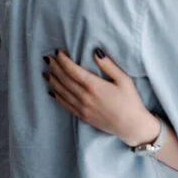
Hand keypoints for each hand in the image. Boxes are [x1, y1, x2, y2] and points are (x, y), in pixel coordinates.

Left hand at [45, 49, 160, 146]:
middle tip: (48, 58)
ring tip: (46, 72)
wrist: (131, 126)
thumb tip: (96, 52)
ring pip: (62, 92)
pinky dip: (57, 96)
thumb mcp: (123, 79)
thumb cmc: (130, 101)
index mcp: (94, 86)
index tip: (57, 52)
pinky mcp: (83, 116)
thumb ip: (108, 65)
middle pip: (65, 80)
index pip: (73, 70)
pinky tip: (52, 91)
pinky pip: (65, 105)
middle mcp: (85, 97)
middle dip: (55, 68)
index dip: (63, 60)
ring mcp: (82, 108)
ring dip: (53, 81)